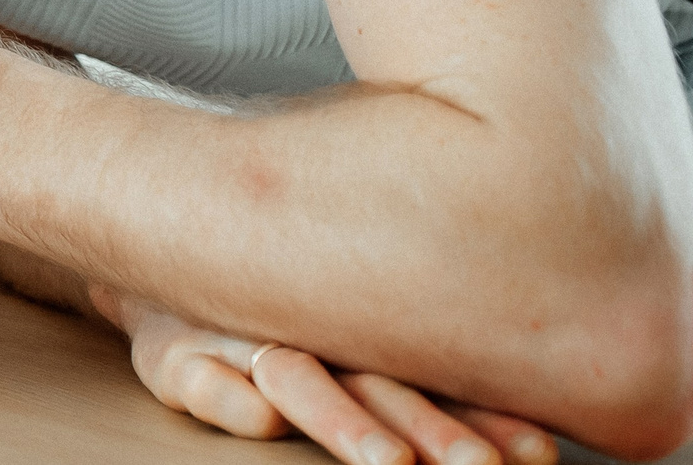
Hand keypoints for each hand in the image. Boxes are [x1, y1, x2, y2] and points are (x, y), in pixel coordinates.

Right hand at [91, 287, 559, 464]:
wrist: (156, 249)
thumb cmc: (268, 317)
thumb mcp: (344, 338)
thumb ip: (425, 376)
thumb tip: (531, 439)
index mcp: (360, 332)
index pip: (433, 378)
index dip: (484, 416)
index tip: (536, 453)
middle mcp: (309, 333)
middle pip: (377, 383)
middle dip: (431, 428)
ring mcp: (239, 340)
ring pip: (298, 379)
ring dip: (342, 420)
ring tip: (387, 464)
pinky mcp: (177, 357)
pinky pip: (199, 378)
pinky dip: (227, 397)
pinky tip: (259, 418)